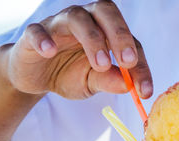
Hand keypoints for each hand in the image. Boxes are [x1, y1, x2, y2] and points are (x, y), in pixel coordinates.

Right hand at [1, 0, 151, 98]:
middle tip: (128, 62)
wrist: (36, 78)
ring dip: (92, 39)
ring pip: (77, 17)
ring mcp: (59, 24)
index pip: (130, 42)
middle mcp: (86, 21)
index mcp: (106, 32)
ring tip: (101, 64)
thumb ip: (110, 81)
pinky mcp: (34, 34)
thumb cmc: (69, 74)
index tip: (144, 91)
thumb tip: (129, 86)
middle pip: (106, 12)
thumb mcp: (93, 82)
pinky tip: (50, 52)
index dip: (140, 66)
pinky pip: (38, 30)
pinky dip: (44, 39)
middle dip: (121, 35)